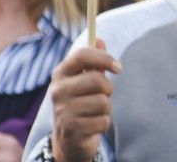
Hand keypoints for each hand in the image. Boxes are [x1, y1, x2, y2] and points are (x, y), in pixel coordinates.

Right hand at [50, 41, 119, 161]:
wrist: (68, 138)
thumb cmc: (80, 102)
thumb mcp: (84, 80)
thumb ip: (94, 62)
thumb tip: (99, 40)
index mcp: (60, 73)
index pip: (82, 55)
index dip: (104, 58)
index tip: (118, 67)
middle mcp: (58, 90)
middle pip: (97, 80)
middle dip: (108, 89)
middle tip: (105, 95)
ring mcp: (63, 110)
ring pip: (103, 102)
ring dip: (106, 108)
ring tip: (95, 111)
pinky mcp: (71, 129)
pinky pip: (103, 121)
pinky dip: (104, 123)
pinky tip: (93, 124)